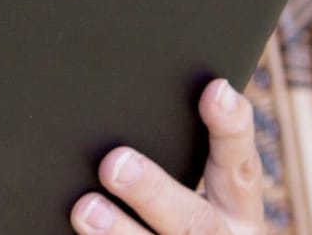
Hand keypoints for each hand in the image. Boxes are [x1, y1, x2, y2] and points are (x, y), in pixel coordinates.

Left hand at [70, 78, 263, 234]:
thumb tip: (125, 93)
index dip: (232, 130)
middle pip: (195, 221)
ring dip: (120, 232)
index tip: (215, 90)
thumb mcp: (190, 193)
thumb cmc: (175, 215)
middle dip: (155, 192)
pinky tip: (71, 233)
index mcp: (235, 211)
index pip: (240, 167)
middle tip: (116, 164)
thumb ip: (173, 154)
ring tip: (86, 210)